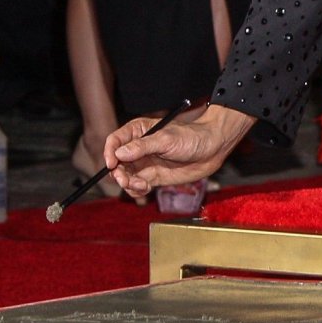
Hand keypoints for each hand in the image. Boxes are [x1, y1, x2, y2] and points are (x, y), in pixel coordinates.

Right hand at [105, 103, 252, 198]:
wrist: (213, 149)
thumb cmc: (192, 137)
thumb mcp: (167, 139)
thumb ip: (143, 146)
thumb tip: (119, 154)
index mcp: (138, 132)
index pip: (114, 141)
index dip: (108, 152)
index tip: (111, 164)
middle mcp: (137, 148)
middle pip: (116, 162)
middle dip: (117, 173)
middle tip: (126, 180)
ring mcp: (144, 163)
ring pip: (124, 176)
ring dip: (127, 183)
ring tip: (141, 184)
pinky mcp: (153, 177)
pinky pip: (136, 186)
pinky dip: (136, 190)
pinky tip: (145, 188)